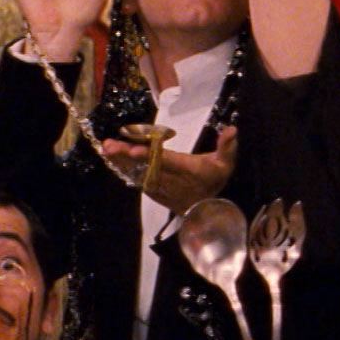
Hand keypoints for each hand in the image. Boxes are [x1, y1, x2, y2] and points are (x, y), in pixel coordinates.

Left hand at [100, 125, 237, 214]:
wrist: (205, 211)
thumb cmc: (213, 181)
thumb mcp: (225, 164)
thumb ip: (227, 147)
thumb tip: (232, 129)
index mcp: (187, 170)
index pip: (166, 161)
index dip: (150, 155)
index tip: (135, 149)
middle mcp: (170, 179)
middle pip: (146, 165)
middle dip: (127, 155)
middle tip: (110, 145)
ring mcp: (159, 185)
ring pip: (138, 171)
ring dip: (121, 160)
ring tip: (107, 148)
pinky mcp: (152, 189)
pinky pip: (136, 178)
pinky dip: (124, 168)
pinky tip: (113, 158)